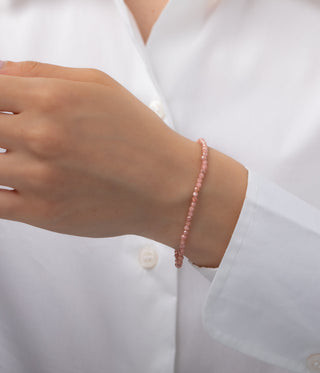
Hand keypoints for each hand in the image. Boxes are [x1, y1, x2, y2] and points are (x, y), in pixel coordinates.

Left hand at [0, 61, 196, 238]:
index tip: (7, 110)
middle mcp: (39, 136)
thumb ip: (42, 72)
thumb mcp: (99, 85)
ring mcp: (37, 178)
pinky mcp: (40, 213)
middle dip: (1, 129)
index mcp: (51, 99)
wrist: (166, 186)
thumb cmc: (138, 135)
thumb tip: (0, 73)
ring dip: (2, 159)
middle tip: (21, 137)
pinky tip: (14, 183)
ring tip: (27, 159)